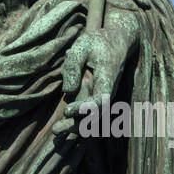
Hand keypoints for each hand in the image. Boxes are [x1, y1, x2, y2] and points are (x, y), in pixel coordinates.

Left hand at [53, 10, 140, 135]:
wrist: (117, 42)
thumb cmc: (98, 42)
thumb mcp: (82, 45)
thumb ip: (73, 65)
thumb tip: (68, 91)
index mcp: (108, 78)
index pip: (101, 99)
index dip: (85, 108)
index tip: (67, 110)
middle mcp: (109, 91)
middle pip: (96, 116)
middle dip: (77, 126)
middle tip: (56, 130)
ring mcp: (105, 96)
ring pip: (94, 119)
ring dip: (77, 128)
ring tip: (56, 132)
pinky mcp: (99, 98)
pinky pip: (91, 115)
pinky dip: (79, 123)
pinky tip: (63, 128)